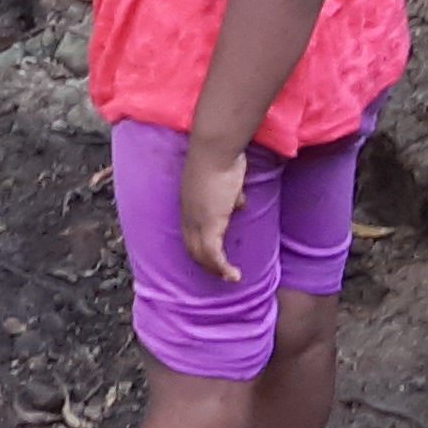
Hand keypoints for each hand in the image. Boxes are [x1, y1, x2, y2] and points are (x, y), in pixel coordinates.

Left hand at [177, 136, 244, 280]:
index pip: (190, 232)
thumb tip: (239, 202)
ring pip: (201, 255)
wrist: (216, 150)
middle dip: (206, 262)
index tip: (213, 255)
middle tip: (220, 272)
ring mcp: (197, 221)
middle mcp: (189, 214)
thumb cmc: (222, 157)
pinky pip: (213, 255)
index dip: (200, 246)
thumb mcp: (225, 179)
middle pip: (192, 247)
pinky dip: (222, 268)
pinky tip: (234, 275)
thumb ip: (229, 193)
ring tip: (228, 277)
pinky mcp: (210, 225)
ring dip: (215, 269)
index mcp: (189, 203)